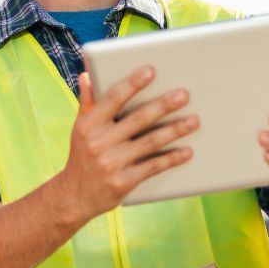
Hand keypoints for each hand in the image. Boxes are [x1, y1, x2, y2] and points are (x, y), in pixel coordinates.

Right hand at [57, 67, 198, 218]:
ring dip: (174, 131)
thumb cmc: (82, 156)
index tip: (150, 71)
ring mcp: (111, 163)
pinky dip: (171, 159)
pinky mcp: (123, 182)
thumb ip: (87, 102)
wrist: (75, 196)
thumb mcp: (80, 128)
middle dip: (162, 106)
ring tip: (194, 121)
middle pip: (137, 119)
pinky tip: (187, 151)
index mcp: (89, 125)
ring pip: (149, 142)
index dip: (132, 84)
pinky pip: (152, 167)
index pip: (113, 99)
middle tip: (183, 95)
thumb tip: (87, 75)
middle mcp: (98, 142)